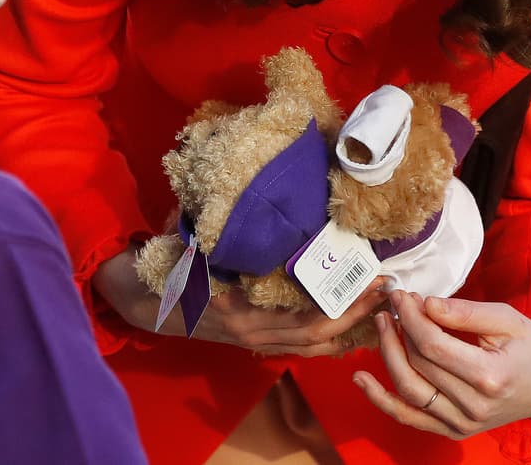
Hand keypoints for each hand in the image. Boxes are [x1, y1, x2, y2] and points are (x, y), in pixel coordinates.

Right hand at [94, 246, 389, 356]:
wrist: (142, 300)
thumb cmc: (166, 263)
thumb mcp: (187, 238)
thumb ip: (212, 220)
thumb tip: (231, 186)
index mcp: (241, 309)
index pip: (306, 317)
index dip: (344, 304)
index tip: (371, 278)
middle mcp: (252, 331)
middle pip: (318, 334)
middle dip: (358, 316)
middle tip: (388, 289)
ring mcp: (254, 340)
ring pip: (312, 345)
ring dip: (348, 328)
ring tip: (379, 304)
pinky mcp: (255, 340)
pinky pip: (300, 345)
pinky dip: (328, 336)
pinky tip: (351, 321)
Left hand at [352, 291, 530, 438]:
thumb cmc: (530, 346)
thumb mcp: (505, 319)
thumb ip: (463, 312)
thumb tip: (424, 304)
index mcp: (490, 377)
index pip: (432, 345)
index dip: (410, 317)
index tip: (401, 295)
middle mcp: (474, 406)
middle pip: (418, 363)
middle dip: (399, 329)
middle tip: (394, 304)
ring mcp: (462, 423)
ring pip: (408, 389)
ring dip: (387, 355)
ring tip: (382, 325)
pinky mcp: (453, 429)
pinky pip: (409, 417)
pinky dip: (382, 400)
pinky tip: (360, 379)